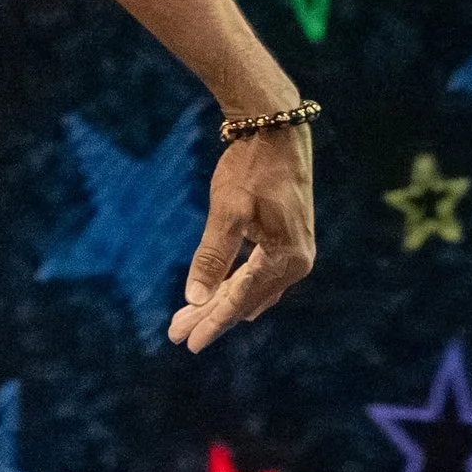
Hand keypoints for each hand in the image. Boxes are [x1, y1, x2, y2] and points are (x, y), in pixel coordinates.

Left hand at [168, 126, 314, 352]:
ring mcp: (294, 252)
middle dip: (209, 317)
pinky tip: (217, 296)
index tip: (186, 342)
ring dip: (219, 303)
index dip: (210, 322)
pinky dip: (233, 286)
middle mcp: (296, 261)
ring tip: (187, 319)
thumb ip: (212, 256)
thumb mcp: (228, 211)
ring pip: (250, 289)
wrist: (277, 129)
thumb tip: (195, 297)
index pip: (239, 300)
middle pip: (245, 300)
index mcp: (287, 258)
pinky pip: (256, 275)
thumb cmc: (251, 167)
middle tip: (176, 334)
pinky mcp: (286, 241)